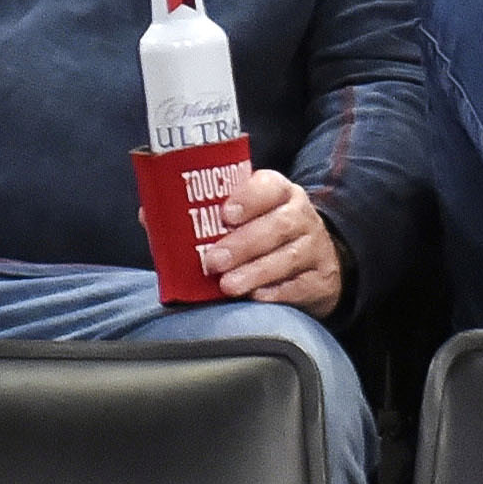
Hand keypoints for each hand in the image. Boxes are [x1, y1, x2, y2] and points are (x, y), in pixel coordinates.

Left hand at [200, 165, 345, 315]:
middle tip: (213, 260)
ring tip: (227, 285)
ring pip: (289, 257)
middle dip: (243, 244)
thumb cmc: (266, 234)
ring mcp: (315, 248)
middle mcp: (302, 216)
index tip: (225, 215)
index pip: (270, 186)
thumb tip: (161, 222)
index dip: (248, 199)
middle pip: (279, 225)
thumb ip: (216, 217)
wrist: (316, 261)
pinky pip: (299, 286)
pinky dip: (275, 292)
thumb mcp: (249, 216)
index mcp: (280, 193)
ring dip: (255, 271)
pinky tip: (254, 297)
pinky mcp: (322, 279)